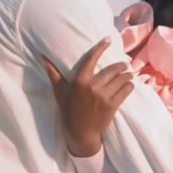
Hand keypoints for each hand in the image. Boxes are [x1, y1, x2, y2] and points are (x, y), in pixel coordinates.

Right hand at [42, 38, 132, 156]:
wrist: (80, 133)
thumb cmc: (68, 110)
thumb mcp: (59, 91)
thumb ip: (53, 73)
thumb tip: (43, 57)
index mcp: (79, 81)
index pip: (92, 59)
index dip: (101, 47)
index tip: (109, 40)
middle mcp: (93, 86)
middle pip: (113, 69)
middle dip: (121, 65)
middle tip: (124, 64)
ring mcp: (104, 96)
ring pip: (122, 79)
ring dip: (127, 75)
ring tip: (128, 74)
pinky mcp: (113, 105)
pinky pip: (126, 90)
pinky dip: (129, 86)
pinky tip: (129, 85)